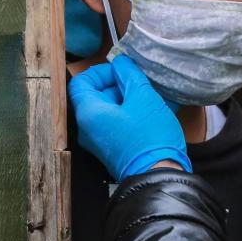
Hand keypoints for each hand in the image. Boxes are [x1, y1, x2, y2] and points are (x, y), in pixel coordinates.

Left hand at [68, 54, 191, 180]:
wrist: (160, 177)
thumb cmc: (150, 136)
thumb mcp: (143, 96)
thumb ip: (129, 74)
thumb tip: (120, 63)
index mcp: (89, 113)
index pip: (81, 82)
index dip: (101, 71)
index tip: (123, 70)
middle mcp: (88, 129)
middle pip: (96, 96)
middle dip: (119, 84)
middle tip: (141, 81)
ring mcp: (99, 142)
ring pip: (109, 110)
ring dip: (128, 98)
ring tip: (151, 95)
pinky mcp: (112, 150)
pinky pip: (116, 124)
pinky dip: (131, 113)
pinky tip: (152, 110)